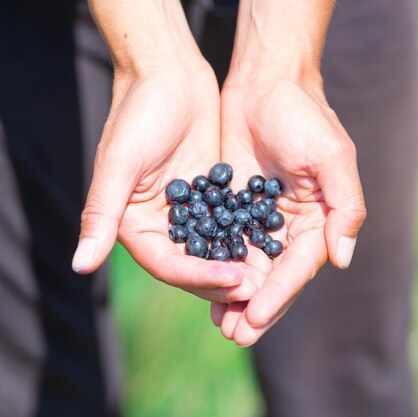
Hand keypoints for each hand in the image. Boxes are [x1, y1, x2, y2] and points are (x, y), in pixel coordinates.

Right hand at [72, 67, 259, 302]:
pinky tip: (273, 245)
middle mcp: (163, 225)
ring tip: (270, 277)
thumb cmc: (138, 114)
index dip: (198, 276)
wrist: (169, 75)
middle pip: (194, 266)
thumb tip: (79, 266)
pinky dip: (249, 237)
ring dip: (240, 264)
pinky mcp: (213, 195)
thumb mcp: (120, 165)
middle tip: (258, 287)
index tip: (233, 278)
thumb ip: (101, 215)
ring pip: (216, 250)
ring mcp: (191, 212)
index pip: (168, 265)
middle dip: (224, 278)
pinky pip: (233, 223)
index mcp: (135, 225)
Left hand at [213, 79, 366, 345]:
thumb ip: (344, 206)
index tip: (255, 317)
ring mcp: (261, 218)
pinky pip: (226, 244)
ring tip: (221, 326)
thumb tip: (342, 259)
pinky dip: (216, 267)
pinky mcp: (234, 205)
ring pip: (250, 267)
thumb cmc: (304, 115)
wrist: (266, 81)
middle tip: (236, 336)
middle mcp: (292, 225)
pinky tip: (203, 287)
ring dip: (236, 298)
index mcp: (319, 219)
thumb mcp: (332, 156)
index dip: (279, 294)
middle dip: (257, 307)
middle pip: (275, 276)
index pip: (299, 266)